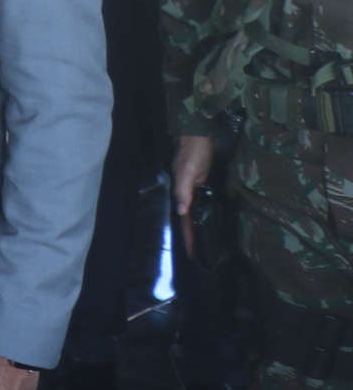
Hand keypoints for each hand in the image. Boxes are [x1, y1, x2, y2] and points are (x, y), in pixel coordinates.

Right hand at [173, 134, 216, 254]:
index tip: (192, 254)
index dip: (188, 236)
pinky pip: (202, 205)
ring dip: (197, 229)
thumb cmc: (194, 152)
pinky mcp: (203, 184)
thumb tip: (181, 211)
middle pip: (189, 220)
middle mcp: (188, 194)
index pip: (185, 220)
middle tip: (199, 255)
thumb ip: (184, 189)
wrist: (199, 134)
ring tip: (203, 243)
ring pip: (195, 214)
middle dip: (192, 237)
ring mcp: (195, 190)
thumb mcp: (188, 169)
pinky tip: (208, 220)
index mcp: (183, 193)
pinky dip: (204, 217)